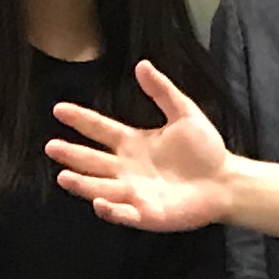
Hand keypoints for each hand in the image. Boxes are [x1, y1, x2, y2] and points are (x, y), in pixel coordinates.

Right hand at [48, 62, 247, 231]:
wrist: (227, 181)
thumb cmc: (205, 149)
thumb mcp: (184, 113)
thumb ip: (162, 91)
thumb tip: (142, 65)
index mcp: (133, 143)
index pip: (100, 130)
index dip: (80, 120)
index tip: (59, 109)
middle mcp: (127, 169)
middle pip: (92, 161)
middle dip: (72, 155)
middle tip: (51, 147)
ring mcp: (134, 193)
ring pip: (100, 188)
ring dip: (82, 184)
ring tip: (63, 177)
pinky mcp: (147, 214)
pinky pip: (124, 214)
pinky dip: (111, 210)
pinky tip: (98, 203)